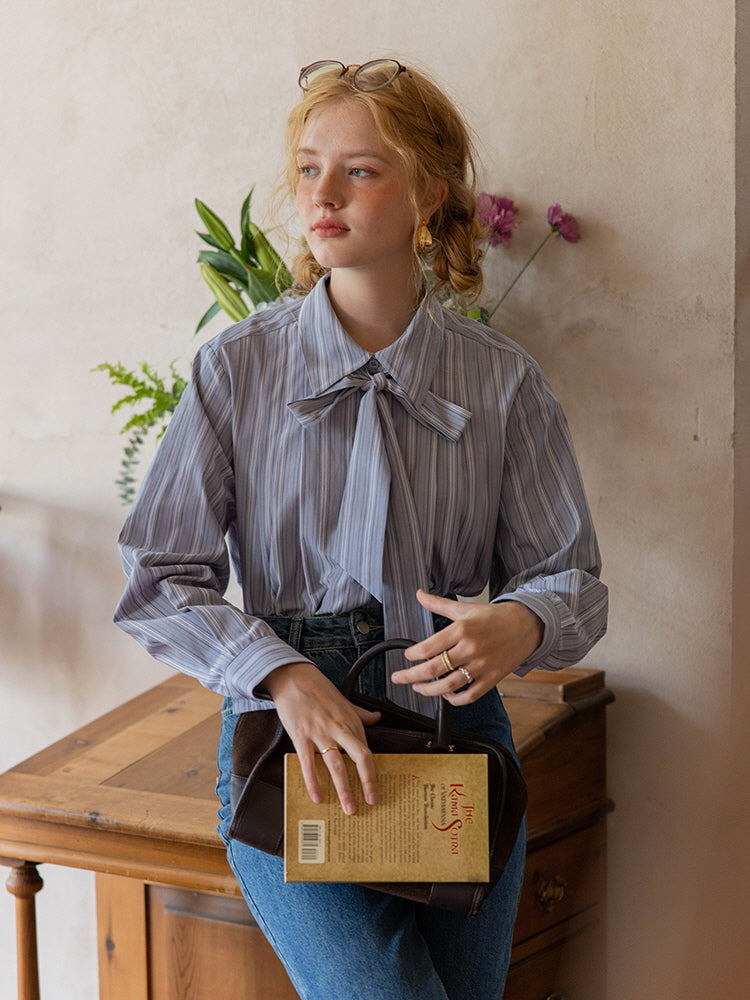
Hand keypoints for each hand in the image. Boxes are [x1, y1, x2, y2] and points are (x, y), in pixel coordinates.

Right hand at [263, 661, 380, 814]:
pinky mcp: (301, 736)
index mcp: (351, 722)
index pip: (367, 751)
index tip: (376, 790)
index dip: (373, 773)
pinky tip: (317, 796)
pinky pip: (308, 762)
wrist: (294, 677)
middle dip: (367, 782)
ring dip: (344, 789)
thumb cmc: (319, 690)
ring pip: (336, 764)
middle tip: (370, 802)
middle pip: (360, 757)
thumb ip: (361, 714)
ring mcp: (320, 733)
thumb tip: (378, 717)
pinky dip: (313, 781)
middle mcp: (339, 729)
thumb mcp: (345, 701)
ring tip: (348, 808)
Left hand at [391, 590, 543, 705]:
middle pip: (434, 668)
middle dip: (411, 676)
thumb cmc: (494, 617)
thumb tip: (419, 594)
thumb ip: (438, 604)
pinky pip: (470, 696)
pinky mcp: (492, 679)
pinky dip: (455, 699)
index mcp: (462, 629)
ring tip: (418, 688)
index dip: (412, 655)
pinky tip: (446, 695)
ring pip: (449, 685)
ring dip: (429, 690)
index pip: (429, 647)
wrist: (525, 625)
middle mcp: (471, 648)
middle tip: (398, 678)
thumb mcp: (464, 608)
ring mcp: (482, 666)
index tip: (406, 656)